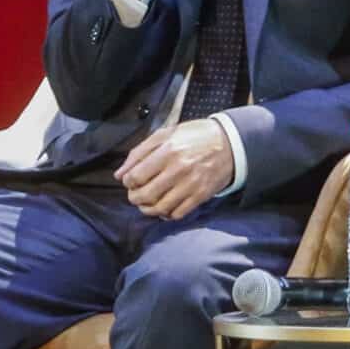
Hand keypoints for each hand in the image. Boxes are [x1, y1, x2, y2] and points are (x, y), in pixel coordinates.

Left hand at [117, 119, 232, 218]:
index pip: (136, 176)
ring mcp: (191, 184)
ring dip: (148, 209)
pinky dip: (166, 214)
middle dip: (134, 197)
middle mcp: (179, 169)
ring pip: (160, 208)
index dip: (128, 181)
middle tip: (135, 194)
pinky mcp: (201, 196)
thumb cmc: (194, 136)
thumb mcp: (165, 134)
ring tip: (146, 203)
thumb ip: (139, 152)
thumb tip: (120, 174)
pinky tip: (164, 207)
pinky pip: (178, 213)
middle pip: (145, 195)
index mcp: (168, 151)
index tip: (130, 180)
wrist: (229, 143)